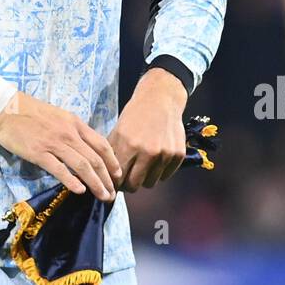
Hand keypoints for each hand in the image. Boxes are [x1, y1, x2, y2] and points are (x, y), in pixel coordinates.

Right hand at [0, 92, 122, 200]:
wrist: (6, 108)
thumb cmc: (32, 112)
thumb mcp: (59, 116)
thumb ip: (73, 131)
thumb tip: (86, 150)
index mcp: (75, 123)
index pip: (101, 144)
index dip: (113, 161)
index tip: (118, 175)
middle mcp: (68, 133)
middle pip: (95, 159)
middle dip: (107, 178)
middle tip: (112, 194)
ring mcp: (54, 143)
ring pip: (82, 166)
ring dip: (96, 184)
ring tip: (103, 196)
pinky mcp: (38, 153)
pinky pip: (59, 169)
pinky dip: (71, 181)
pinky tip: (80, 191)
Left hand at [109, 68, 188, 192]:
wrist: (160, 99)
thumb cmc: (135, 115)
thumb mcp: (118, 131)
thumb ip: (112, 155)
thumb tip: (106, 178)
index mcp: (129, 145)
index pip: (119, 179)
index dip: (115, 182)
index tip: (115, 182)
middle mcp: (148, 152)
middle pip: (135, 186)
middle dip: (129, 184)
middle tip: (128, 177)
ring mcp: (165, 154)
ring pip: (151, 183)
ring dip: (145, 178)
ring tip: (142, 166)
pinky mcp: (178, 155)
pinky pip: (165, 176)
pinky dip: (159, 172)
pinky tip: (156, 160)